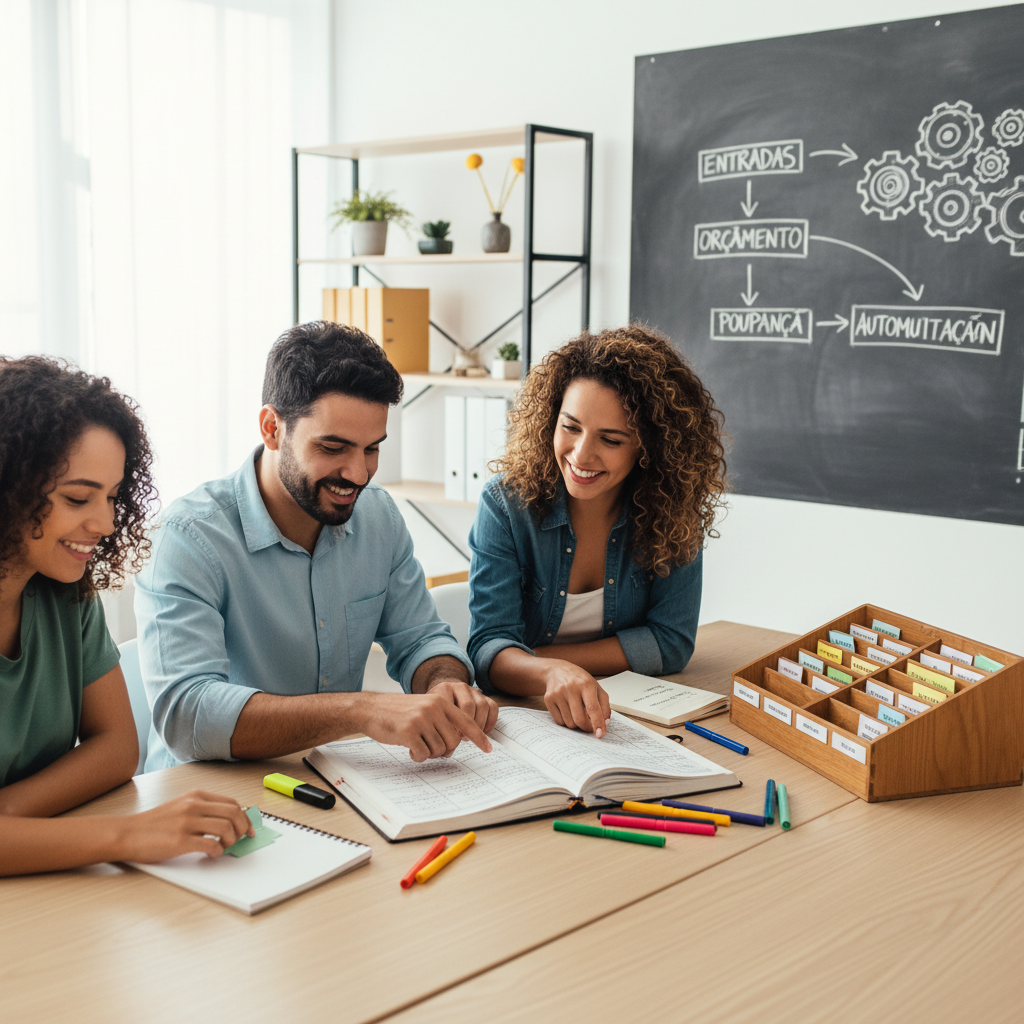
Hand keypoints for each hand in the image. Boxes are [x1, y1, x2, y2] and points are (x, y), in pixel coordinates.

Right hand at [115, 790, 254, 861]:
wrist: (127, 833)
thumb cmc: (154, 824)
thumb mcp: (181, 806)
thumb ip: (202, 809)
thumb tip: (229, 820)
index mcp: (196, 796)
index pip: (232, 803)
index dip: (245, 817)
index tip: (249, 828)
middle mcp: (194, 805)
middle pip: (234, 813)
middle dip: (243, 828)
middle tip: (241, 840)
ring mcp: (187, 822)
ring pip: (226, 828)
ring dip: (231, 841)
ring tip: (224, 847)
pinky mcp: (180, 841)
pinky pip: (211, 845)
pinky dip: (218, 851)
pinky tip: (212, 854)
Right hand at [361, 692, 494, 761]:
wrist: (371, 709)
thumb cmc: (398, 712)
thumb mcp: (424, 708)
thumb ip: (442, 721)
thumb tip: (456, 743)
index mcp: (440, 701)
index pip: (467, 722)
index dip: (479, 737)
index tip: (488, 749)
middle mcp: (433, 708)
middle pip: (453, 742)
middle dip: (443, 750)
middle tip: (429, 746)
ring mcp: (421, 719)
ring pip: (439, 750)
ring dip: (428, 752)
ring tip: (416, 743)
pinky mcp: (409, 732)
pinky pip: (424, 754)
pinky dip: (417, 756)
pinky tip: (408, 748)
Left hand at [426, 679, 498, 737]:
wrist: (442, 695)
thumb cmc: (435, 711)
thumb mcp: (430, 715)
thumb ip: (437, 730)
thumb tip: (448, 754)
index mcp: (444, 689)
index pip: (452, 706)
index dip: (455, 726)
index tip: (454, 737)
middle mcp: (459, 686)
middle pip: (469, 705)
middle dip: (468, 725)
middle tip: (462, 738)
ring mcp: (473, 690)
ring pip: (482, 706)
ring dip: (478, 725)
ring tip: (470, 735)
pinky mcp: (484, 696)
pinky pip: (493, 707)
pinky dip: (490, 722)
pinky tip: (483, 732)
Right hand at [541, 661, 610, 736]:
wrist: (557, 670)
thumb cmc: (579, 680)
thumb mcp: (596, 687)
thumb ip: (604, 705)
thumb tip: (605, 724)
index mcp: (586, 684)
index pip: (592, 708)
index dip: (597, 723)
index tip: (600, 734)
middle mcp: (571, 688)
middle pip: (579, 719)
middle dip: (587, 727)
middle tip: (590, 726)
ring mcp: (558, 694)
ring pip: (569, 723)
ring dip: (576, 723)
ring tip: (576, 712)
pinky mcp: (548, 699)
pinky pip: (559, 721)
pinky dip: (566, 721)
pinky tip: (567, 710)